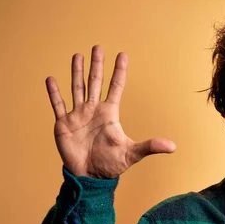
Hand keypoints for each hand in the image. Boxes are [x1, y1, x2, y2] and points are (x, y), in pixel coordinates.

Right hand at [46, 45, 175, 178]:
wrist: (90, 176)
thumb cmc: (111, 164)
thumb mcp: (132, 153)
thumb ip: (150, 147)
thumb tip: (173, 147)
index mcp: (109, 114)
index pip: (116, 87)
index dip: (119, 72)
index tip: (122, 55)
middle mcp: (93, 110)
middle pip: (95, 82)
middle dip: (96, 65)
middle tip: (98, 47)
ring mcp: (78, 115)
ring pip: (77, 88)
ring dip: (76, 73)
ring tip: (77, 56)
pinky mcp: (64, 124)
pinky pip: (58, 105)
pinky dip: (54, 93)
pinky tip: (51, 79)